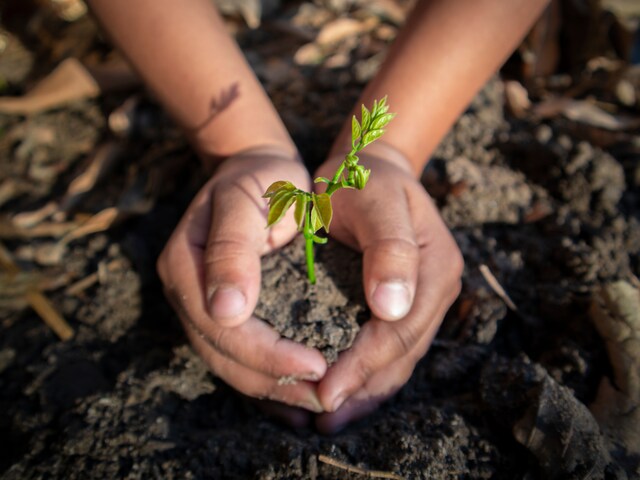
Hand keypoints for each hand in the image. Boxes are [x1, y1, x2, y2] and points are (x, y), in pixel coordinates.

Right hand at [157, 147, 326, 416]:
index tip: (317, 365)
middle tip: (324, 395)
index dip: (267, 354)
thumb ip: (232, 250)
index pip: (222, 328)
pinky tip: (298, 393)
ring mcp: (200, 303)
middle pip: (222, 354)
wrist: (259, 169)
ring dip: (272, 386)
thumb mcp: (246, 200)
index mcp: (185, 265)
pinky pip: (239, 355)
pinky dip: (268, 376)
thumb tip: (226, 312)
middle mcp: (187, 291)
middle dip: (273, 380)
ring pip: (229, 362)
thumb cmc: (261, 178)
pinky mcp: (222, 309)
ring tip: (317, 398)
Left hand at [313, 144, 463, 432]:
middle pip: (402, 354)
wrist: (368, 168)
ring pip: (398, 361)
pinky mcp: (405, 306)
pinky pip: (389, 351)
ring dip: (364, 390)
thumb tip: (391, 308)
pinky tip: (340, 392)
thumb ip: (388, 248)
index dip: (363, 364)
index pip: (400, 330)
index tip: (325, 389)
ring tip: (326, 415)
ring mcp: (424, 301)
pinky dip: (365, 376)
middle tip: (319, 412)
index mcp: (436, 267)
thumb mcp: (373, 198)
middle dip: (361, 386)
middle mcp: (436, 290)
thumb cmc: (362, 178)